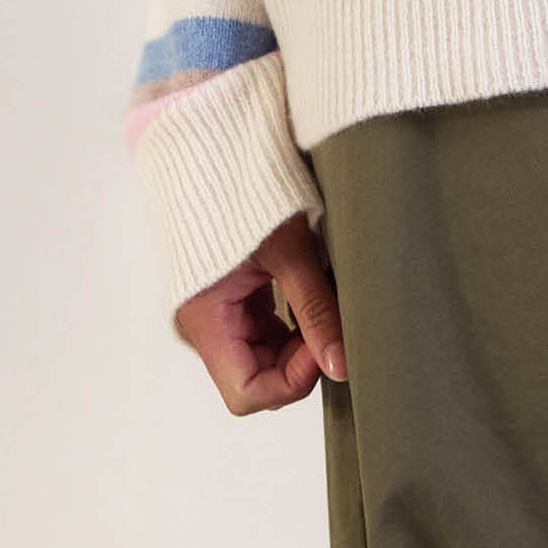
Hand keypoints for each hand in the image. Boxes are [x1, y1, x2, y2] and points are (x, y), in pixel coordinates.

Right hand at [173, 210, 347, 410]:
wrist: (215, 154)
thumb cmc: (243, 192)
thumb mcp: (289, 252)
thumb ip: (316, 310)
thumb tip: (342, 364)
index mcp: (206, 319)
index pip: (246, 392)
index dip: (290, 381)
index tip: (323, 346)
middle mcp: (206, 326)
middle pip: (257, 380)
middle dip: (299, 364)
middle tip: (330, 324)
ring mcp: (220, 315)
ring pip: (265, 359)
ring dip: (298, 346)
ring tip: (322, 304)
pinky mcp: (235, 300)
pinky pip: (266, 333)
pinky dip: (293, 327)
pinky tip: (310, 296)